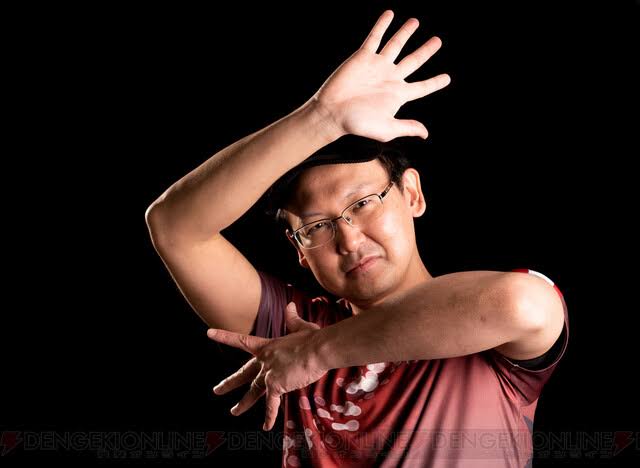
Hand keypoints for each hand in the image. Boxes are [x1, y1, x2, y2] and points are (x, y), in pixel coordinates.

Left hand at [207, 302, 325, 430]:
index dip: (225, 336)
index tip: (209, 333)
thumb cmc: (313, 338)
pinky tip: (265, 427)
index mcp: (267, 346)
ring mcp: (269, 373)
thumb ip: (292, 319)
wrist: (318, 349)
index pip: (242, 340)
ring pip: (253, 391)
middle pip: (243, 373)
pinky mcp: (276, 385)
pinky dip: (269, 416)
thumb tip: (289, 305)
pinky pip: (271, 404)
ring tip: (234, 412)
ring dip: (243, 403)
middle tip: (217, 390)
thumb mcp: (300, 327)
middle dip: (229, 383)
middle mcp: (264, 360)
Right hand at [312, 10, 450, 141]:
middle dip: (426, 51)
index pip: (421, 87)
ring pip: (396, 45)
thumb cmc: (357, 124)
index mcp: (398, 94)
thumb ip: (407, 127)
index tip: (447, 78)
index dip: (435, 82)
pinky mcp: (363, 56)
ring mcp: (377, 66)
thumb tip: (425, 134)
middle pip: (414, 61)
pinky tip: (390, 14)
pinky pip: (375, 37)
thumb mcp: (386, 129)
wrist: (332, 112)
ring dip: (405, 33)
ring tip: (415, 21)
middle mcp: (390, 78)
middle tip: (437, 41)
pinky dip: (382, 25)